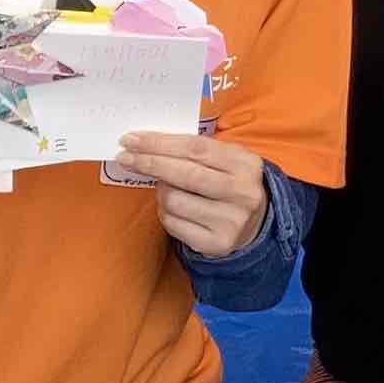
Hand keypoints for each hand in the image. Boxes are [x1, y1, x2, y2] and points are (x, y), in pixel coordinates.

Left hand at [118, 130, 269, 259]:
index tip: (132, 140)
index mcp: (245, 164)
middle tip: (126, 157)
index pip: (194, 148)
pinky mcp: (216, 243)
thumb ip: (194, 150)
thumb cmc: (230, 182)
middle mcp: (242, 193)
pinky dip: (164, 212)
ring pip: (174, 200)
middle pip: (183, 174)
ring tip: (166, 188)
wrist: (257, 224)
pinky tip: (173, 207)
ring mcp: (231, 221)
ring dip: (160, 191)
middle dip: (149, 163)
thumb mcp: (225, 159)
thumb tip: (145, 144)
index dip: (159, 143)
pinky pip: (173, 224)